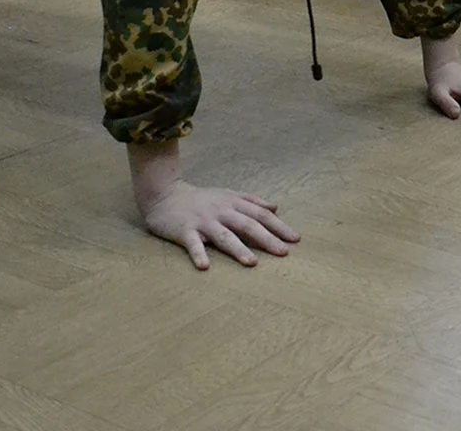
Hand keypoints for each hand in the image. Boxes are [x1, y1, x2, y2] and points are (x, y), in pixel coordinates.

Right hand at [127, 141, 297, 270]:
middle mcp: (221, 211)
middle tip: (283, 252)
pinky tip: (205, 267)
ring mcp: (203, 221)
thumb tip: (275, 207)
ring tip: (252, 263)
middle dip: (266, 239)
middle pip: (247, 225)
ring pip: (223, 236)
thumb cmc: (201, 199)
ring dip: (238, 249)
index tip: (295, 239)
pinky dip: (198, 254)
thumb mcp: (228, 194)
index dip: (278, 226)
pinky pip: (192, 244)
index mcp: (233, 203)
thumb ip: (251, 200)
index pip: (260, 214)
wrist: (165, 195)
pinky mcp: (184, 231)